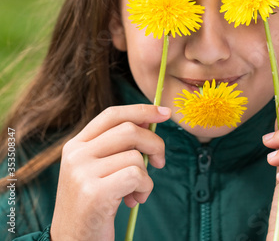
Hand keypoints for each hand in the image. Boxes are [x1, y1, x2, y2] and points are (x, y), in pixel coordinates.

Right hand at [50, 104, 170, 240]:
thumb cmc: (92, 206)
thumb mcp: (98, 170)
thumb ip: (116, 146)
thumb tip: (147, 120)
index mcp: (76, 145)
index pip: (112, 114)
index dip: (141, 110)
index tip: (164, 112)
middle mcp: (76, 154)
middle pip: (129, 130)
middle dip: (154, 143)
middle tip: (160, 161)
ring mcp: (83, 172)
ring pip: (136, 156)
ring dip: (147, 176)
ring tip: (138, 192)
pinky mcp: (95, 192)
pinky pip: (137, 175)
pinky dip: (145, 187)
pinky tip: (135, 200)